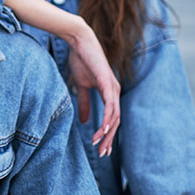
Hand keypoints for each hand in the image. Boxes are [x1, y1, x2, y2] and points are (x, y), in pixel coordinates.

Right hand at [65, 23, 120, 157]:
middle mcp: (114, 91)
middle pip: (116, 121)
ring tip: (98, 144)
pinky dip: (107, 118)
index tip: (101, 148)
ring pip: (114, 116)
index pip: (112, 118)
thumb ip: (84, 103)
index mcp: (109, 92)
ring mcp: (112, 87)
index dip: (107, 134)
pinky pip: (110, 105)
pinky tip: (102, 128)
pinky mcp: (107, 82)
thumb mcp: (81, 86)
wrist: (79, 42)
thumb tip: (84, 121)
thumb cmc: (81, 60)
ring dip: (107, 132)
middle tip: (102, 153)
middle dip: (109, 139)